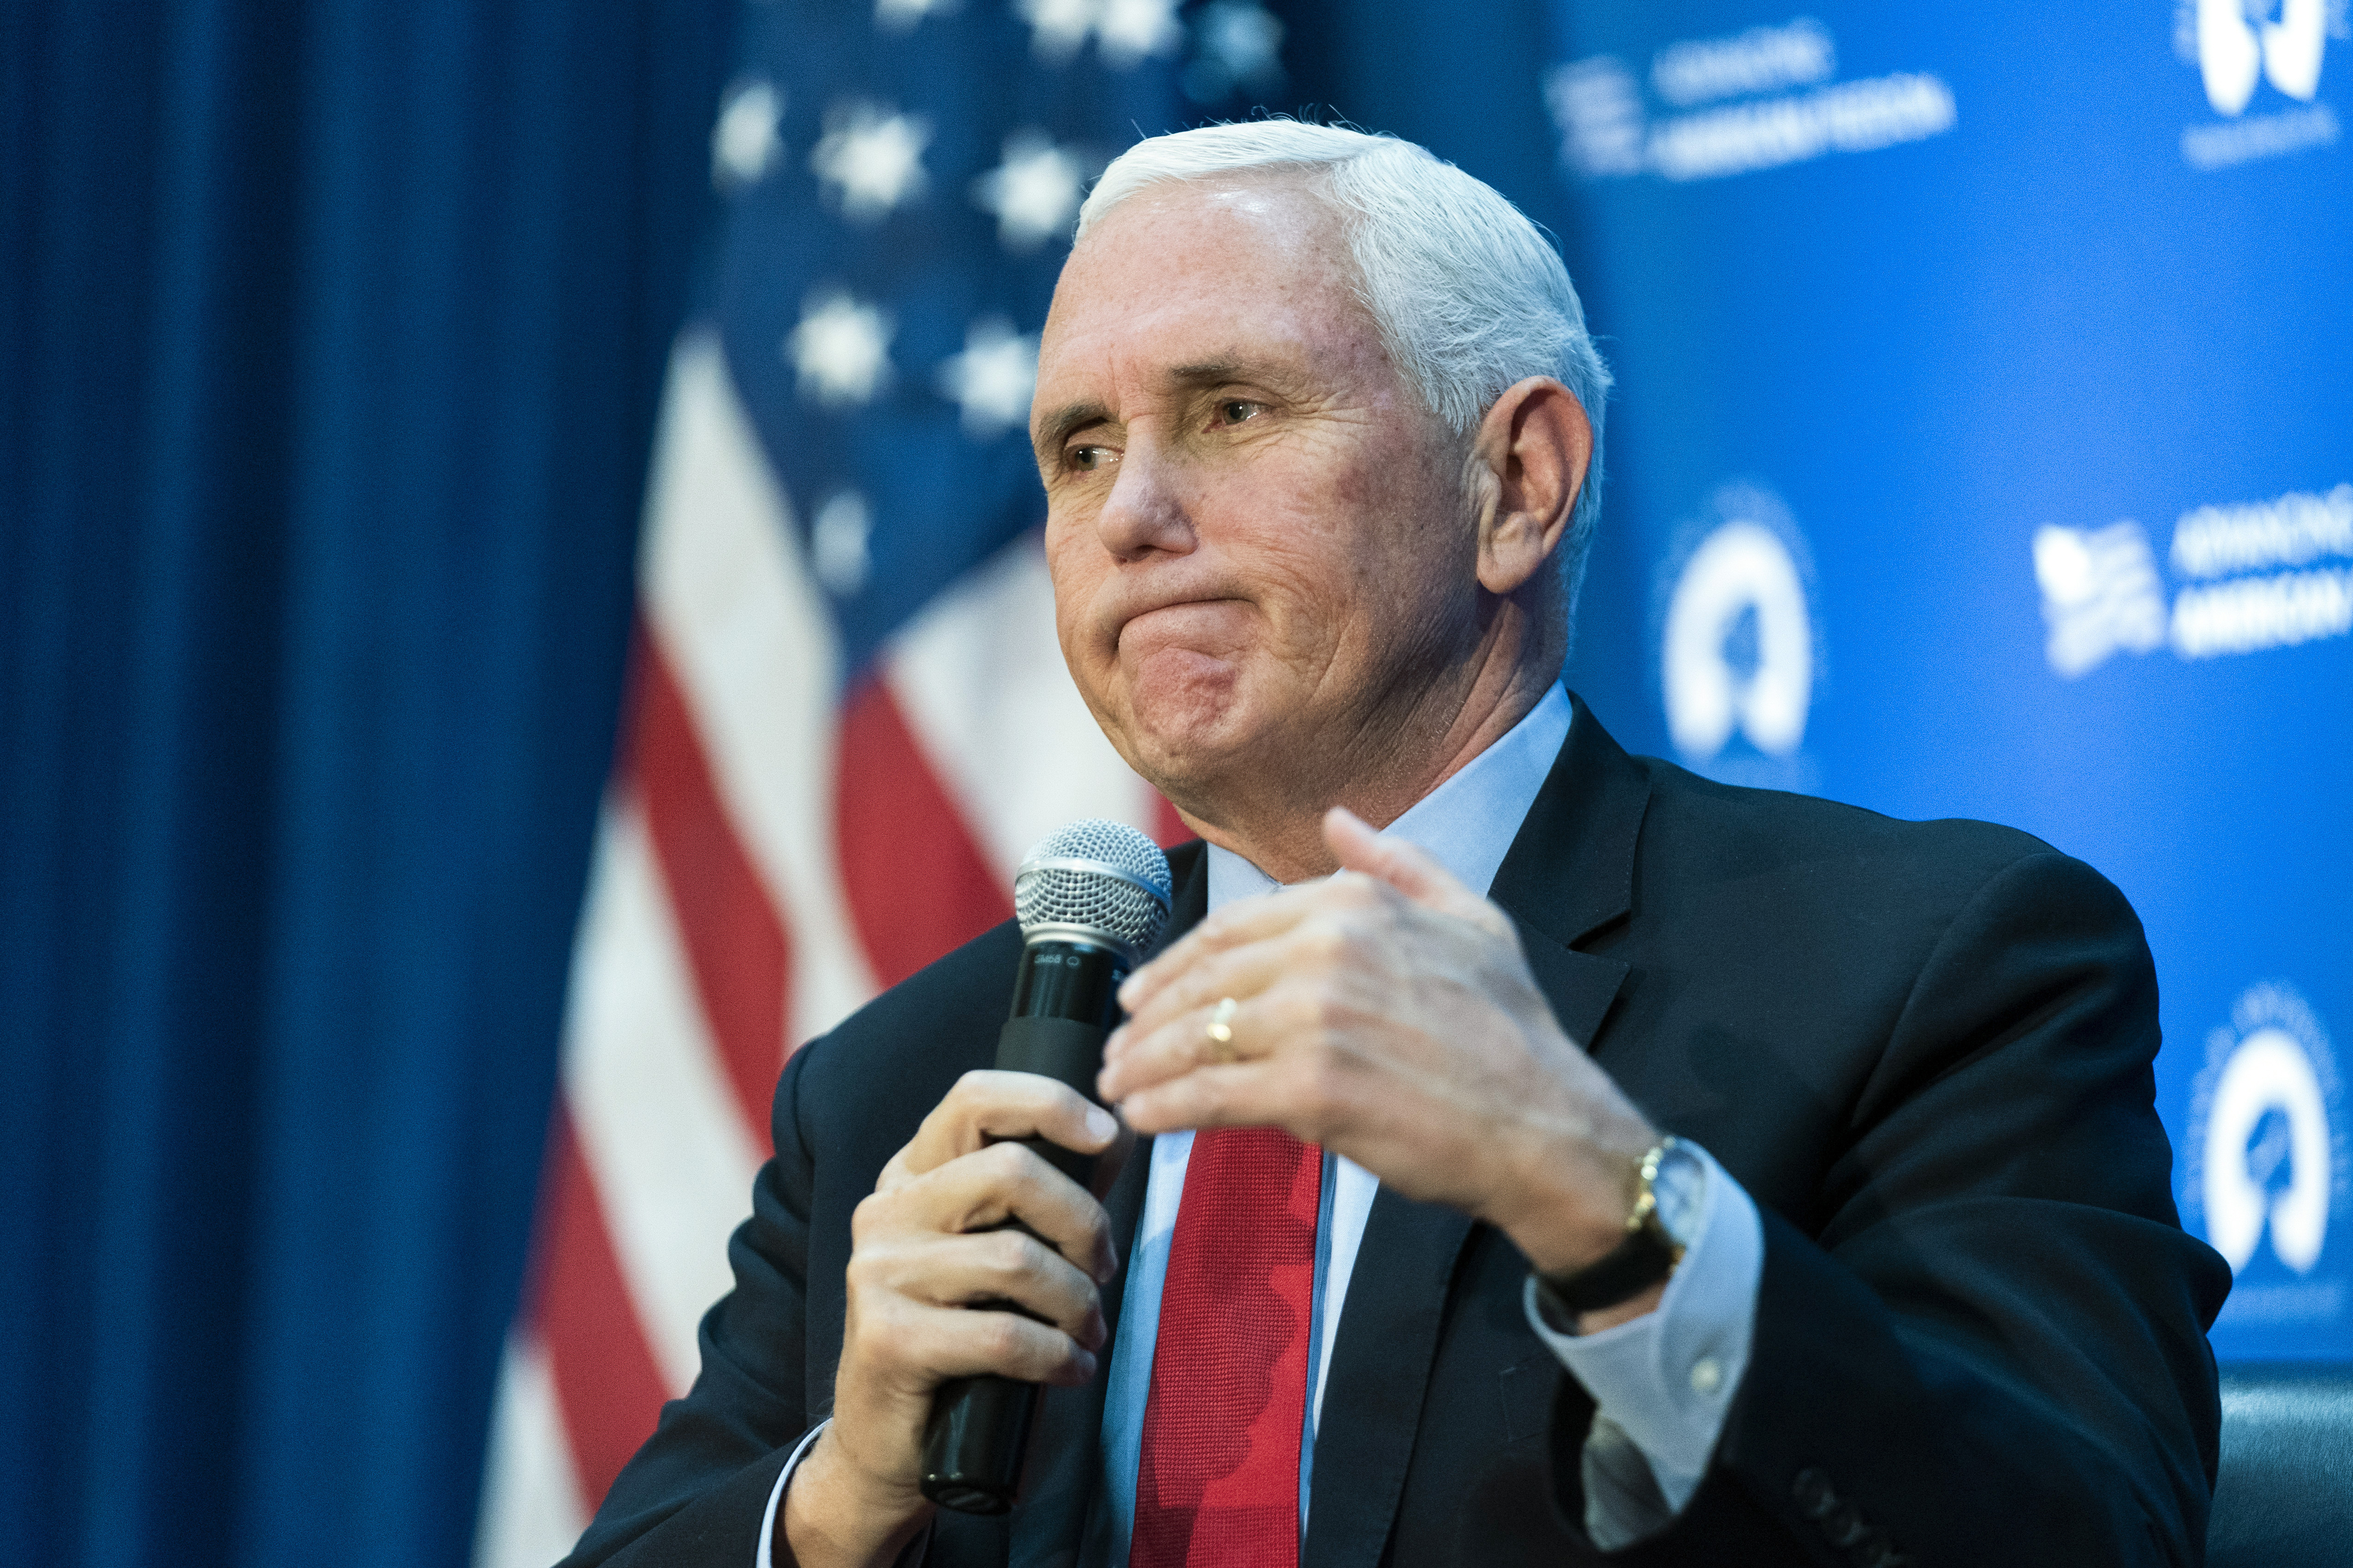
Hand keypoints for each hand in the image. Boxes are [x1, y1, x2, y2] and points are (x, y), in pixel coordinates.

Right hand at [785, 1071, 1126, 1567]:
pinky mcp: (887, 1338)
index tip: (1106, 1138)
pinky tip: (1069, 1369)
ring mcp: (879, 1273)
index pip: (974, 1098)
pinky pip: (1003, 1335)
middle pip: (1012, 1171)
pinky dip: (1057, 1356)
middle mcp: (886, 1211)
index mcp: (912, 1175)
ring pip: (1017, 1258)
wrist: (890, 1443)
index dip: (1049, 1103)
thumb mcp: (1001, 1251)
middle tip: (1104, 1269)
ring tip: (1087, 1331)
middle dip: (1084, 1222)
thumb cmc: (963, 1335)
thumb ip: (1050, 1193)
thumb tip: (1118, 1134)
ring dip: (1077, 1302)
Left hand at [1098, 807, 1658, 1286]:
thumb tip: (1339, 819)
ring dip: (1144, 1064)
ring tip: (1118, 1087)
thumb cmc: (1511, 1034)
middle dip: (1149, 1017)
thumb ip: (1397, 864)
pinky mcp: (1310, 1089)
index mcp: (1356, 904)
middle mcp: (1328, 949)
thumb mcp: (1470, 920)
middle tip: (1119, 1046)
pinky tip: (1143, 1118)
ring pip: (1198, 1035)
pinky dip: (1166, 1106)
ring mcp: (1316, 1018)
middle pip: (1204, 980)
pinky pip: (1211, 1093)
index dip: (1176, 963)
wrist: (1547, 1128)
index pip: (1231, 927)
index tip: (1144, 992)